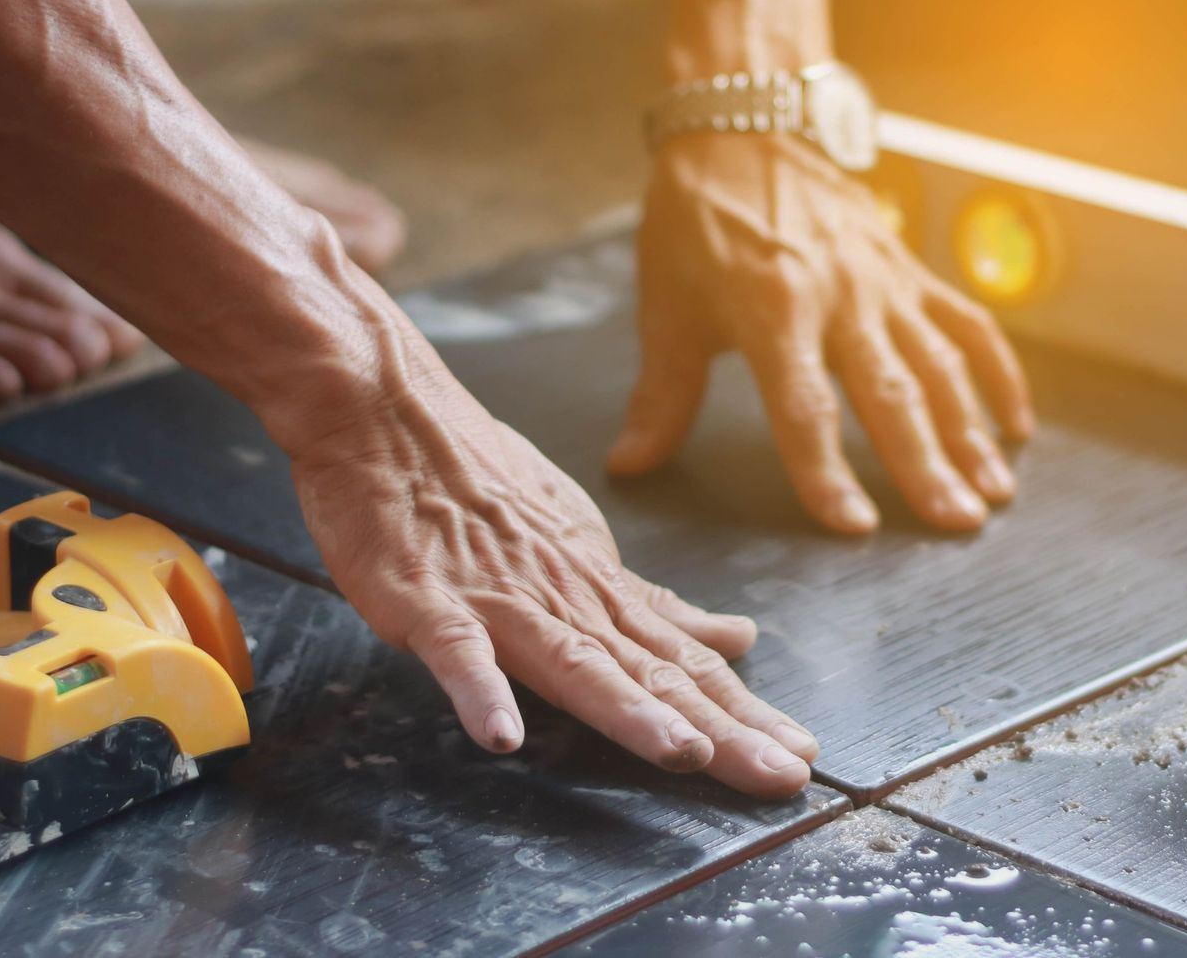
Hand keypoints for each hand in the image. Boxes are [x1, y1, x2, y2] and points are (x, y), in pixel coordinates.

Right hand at [278, 348, 818, 797]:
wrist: (386, 410)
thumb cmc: (476, 477)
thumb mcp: (579, 540)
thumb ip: (650, 604)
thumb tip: (736, 636)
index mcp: (600, 591)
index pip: (685, 663)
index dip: (743, 712)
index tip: (800, 755)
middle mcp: (564, 599)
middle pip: (652, 675)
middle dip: (721, 729)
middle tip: (782, 775)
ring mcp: (497, 599)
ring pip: (573, 662)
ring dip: (629, 711)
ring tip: (683, 755)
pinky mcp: (427, 600)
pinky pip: (456, 650)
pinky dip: (479, 689)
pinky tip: (501, 735)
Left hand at [611, 133, 1034, 532]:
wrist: (745, 125)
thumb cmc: (698, 219)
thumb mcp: (667, 305)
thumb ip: (661, 394)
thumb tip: (628, 464)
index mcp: (772, 309)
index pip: (804, 406)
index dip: (826, 470)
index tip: (854, 525)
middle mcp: (839, 297)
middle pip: (891, 392)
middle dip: (926, 464)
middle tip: (956, 524)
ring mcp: (884, 283)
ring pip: (941, 365)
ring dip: (971, 432)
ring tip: (992, 494)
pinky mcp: (910, 270)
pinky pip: (968, 324)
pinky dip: (999, 374)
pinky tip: (1016, 428)